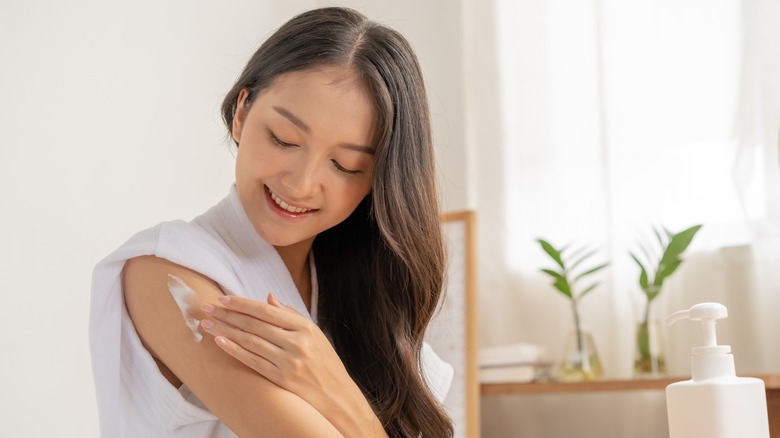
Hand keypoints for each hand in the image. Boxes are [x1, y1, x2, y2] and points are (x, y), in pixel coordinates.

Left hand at [200, 294, 386, 437]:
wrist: (338, 395)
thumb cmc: (325, 363)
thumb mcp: (314, 334)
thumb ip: (290, 315)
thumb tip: (268, 297)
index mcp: (305, 327)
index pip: (266, 311)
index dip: (242, 304)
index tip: (222, 299)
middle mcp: (297, 342)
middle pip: (255, 324)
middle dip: (227, 314)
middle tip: (206, 307)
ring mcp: (290, 361)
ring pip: (250, 341)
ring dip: (225, 330)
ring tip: (207, 323)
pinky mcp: (282, 379)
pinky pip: (254, 361)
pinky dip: (235, 350)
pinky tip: (220, 342)